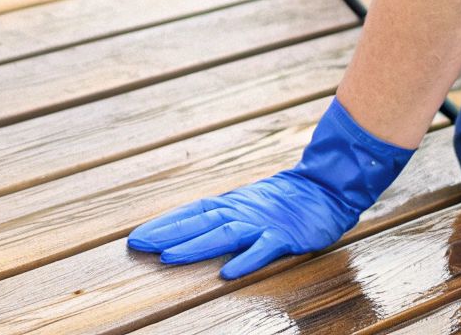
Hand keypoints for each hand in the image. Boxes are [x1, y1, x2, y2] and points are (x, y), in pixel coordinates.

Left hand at [126, 99, 413, 278]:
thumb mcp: (246, 205)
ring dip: (195, 247)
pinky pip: (263, 250)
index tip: (137, 238)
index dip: (163, 226)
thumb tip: (187, 229)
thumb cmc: (281, 202)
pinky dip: (245, 259)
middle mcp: (240, 213)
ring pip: (223, 235)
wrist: (324, 189)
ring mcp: (261, 224)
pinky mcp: (285, 236)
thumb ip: (220, 216)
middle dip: (167, 235)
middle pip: (198, 223)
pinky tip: (227, 272)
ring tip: (169, 257)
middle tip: (139, 245)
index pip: (189, 214)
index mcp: (229, 206)